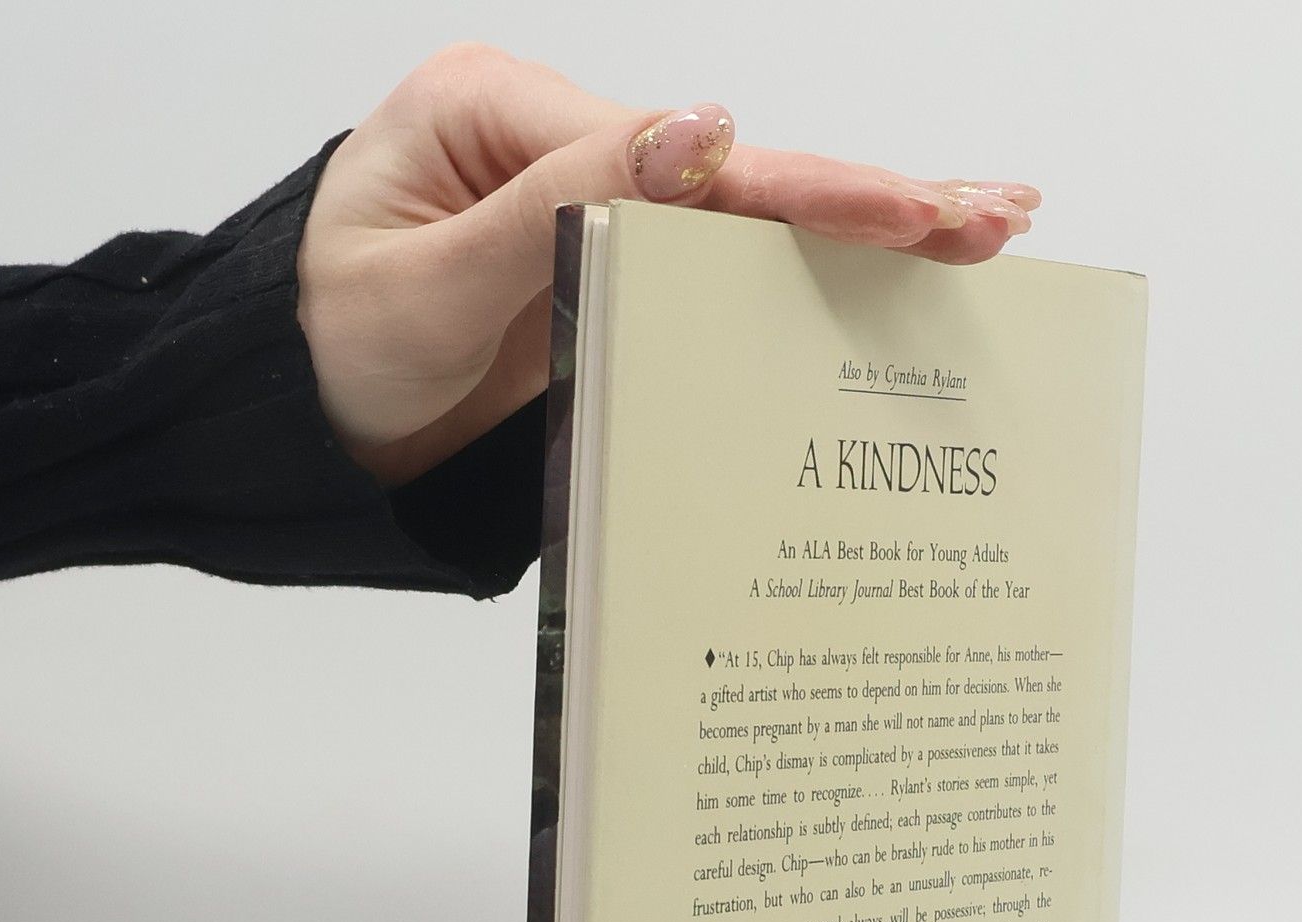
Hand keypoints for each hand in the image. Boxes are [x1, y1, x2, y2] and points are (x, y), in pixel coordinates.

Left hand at [295, 45, 1040, 485]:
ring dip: (869, 226)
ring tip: (984, 230)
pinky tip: (902, 269)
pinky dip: (818, 271)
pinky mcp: (624, 272)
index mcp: (500, 116)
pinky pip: (728, 270)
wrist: (315, 424)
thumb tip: (695, 134)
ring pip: (751, 217)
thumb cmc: (341, 347)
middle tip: (985, 214)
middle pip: (737, 173)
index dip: (785, 187)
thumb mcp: (417, 286)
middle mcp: (565, 144)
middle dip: (865, 195)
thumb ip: (550, 212)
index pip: (665, 151)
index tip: (888, 210)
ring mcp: (602, 207)